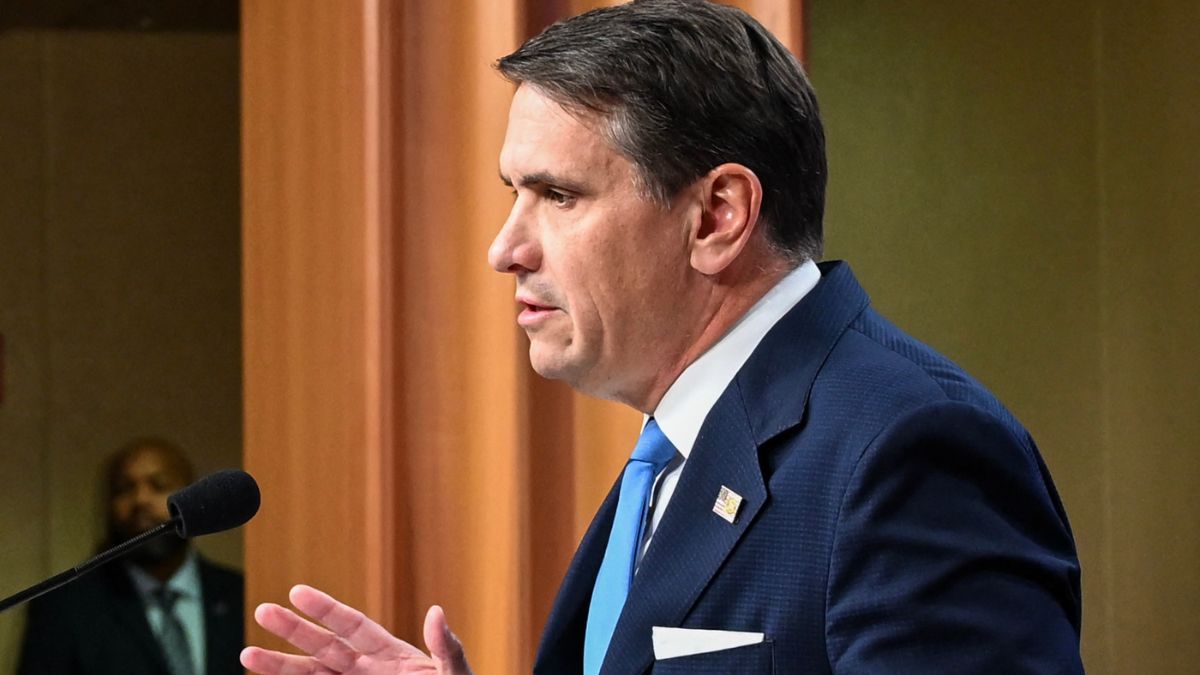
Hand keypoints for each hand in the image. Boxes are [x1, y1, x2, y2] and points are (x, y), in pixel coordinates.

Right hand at [241, 584, 472, 673]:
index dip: (326, 609)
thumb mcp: (456, 673)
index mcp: (390, 654)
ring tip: (246, 656)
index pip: (352, 626)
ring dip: (280, 668)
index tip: (297, 592)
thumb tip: (437, 612)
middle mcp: (366, 671)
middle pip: (323, 648)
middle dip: (293, 631)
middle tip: (261, 611)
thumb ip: (446, 647)